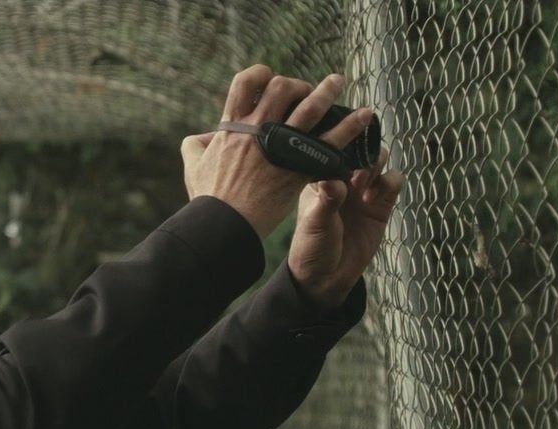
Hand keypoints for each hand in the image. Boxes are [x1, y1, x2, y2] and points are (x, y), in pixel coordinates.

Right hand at [181, 66, 373, 237]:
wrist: (224, 224)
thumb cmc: (208, 198)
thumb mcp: (194, 166)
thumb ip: (196, 145)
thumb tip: (205, 136)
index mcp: (232, 126)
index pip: (245, 82)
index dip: (260, 75)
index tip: (269, 81)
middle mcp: (257, 130)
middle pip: (281, 88)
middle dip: (295, 84)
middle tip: (305, 91)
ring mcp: (279, 147)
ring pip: (310, 108)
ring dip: (328, 91)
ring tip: (339, 82)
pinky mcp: (298, 168)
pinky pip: (329, 143)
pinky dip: (349, 128)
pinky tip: (364, 118)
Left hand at [288, 148, 404, 306]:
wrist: (327, 276)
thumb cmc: (312, 246)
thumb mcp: (314, 223)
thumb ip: (326, 201)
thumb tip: (333, 182)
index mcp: (320, 175)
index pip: (333, 148)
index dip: (342, 141)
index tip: (346, 139)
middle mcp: (343, 177)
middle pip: (360, 148)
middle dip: (361, 153)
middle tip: (355, 173)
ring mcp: (363, 189)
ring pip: (378, 160)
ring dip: (375, 166)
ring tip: (362, 185)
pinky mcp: (382, 203)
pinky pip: (393, 181)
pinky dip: (389, 183)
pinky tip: (373, 199)